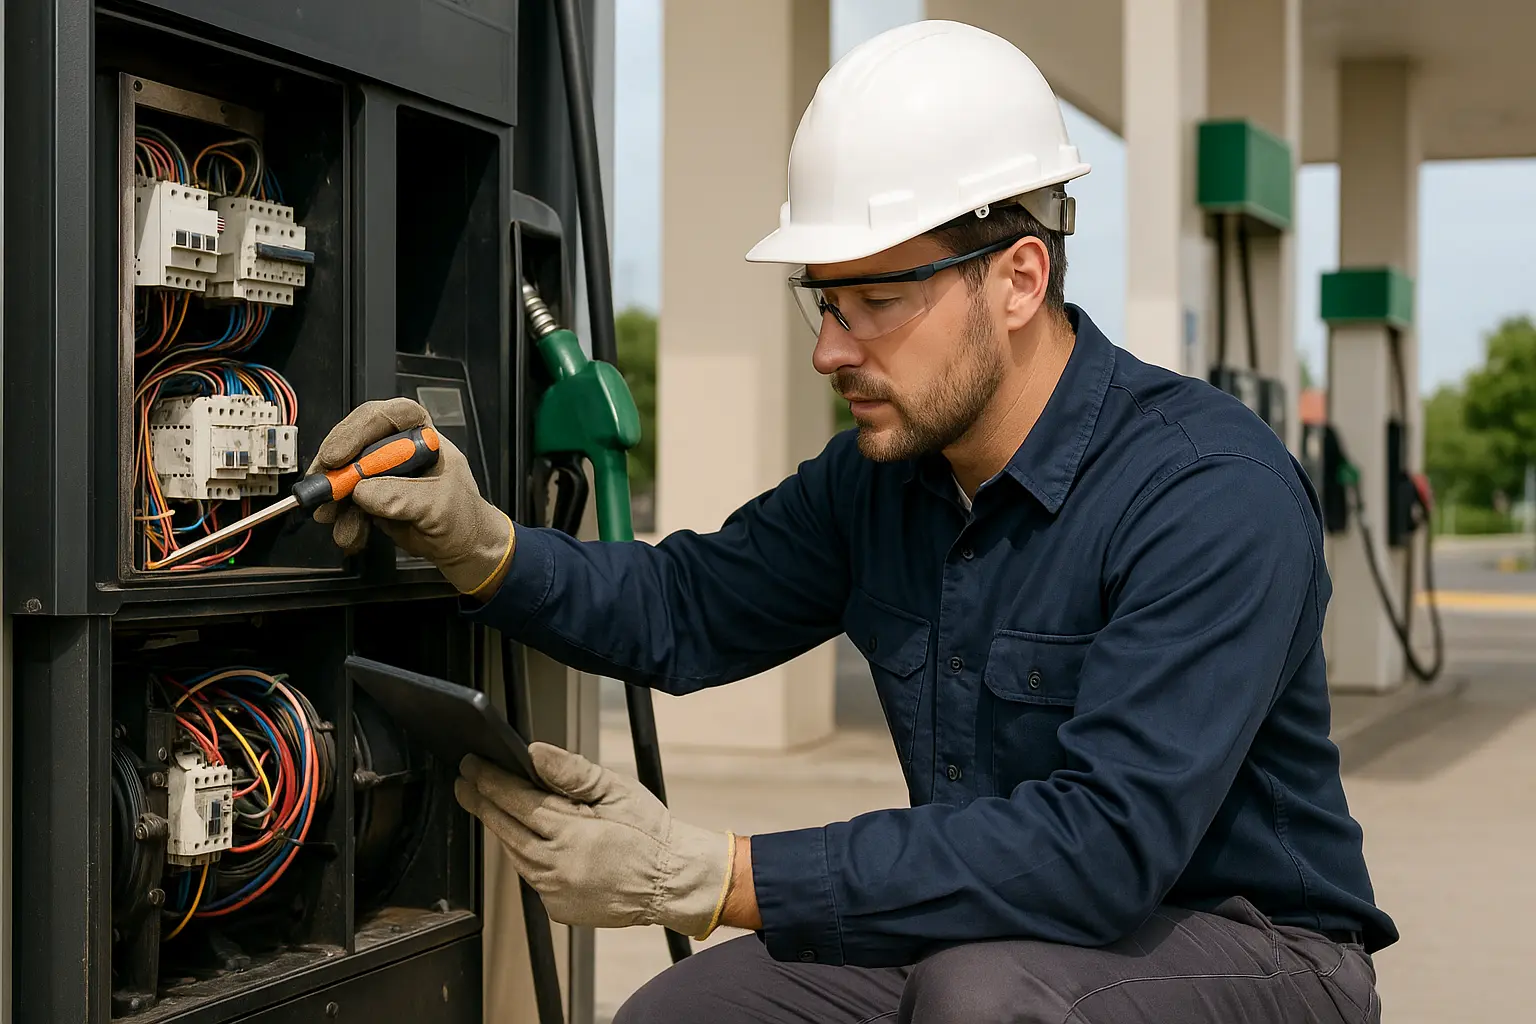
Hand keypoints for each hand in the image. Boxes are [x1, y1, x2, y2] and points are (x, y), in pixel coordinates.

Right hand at [308, 397, 514, 597]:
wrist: (462, 547)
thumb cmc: (463, 517)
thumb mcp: (438, 505)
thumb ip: (402, 497)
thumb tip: (362, 492)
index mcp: (421, 436)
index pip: (388, 416)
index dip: (358, 429)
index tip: (339, 455)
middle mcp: (398, 447)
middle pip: (357, 441)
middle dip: (334, 464)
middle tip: (320, 484)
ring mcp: (382, 471)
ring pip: (345, 473)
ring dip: (333, 497)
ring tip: (330, 518)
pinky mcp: (371, 495)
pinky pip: (346, 501)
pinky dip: (342, 518)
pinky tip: (348, 534)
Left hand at [455, 744, 735, 938]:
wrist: (671, 881)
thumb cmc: (650, 832)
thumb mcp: (617, 791)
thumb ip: (572, 773)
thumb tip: (535, 754)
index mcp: (571, 832)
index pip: (516, 801)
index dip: (490, 781)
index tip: (471, 766)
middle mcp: (557, 866)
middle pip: (506, 829)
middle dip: (482, 803)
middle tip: (464, 784)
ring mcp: (556, 891)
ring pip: (515, 855)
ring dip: (501, 830)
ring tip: (491, 807)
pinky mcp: (559, 908)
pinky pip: (531, 877)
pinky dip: (524, 857)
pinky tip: (526, 840)